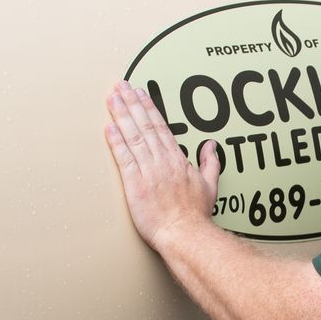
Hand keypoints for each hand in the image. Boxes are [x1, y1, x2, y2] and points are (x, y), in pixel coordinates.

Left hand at [104, 80, 219, 249]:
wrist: (185, 234)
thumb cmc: (195, 215)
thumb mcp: (210, 185)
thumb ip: (210, 163)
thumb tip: (211, 146)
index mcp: (177, 159)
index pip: (160, 126)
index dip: (148, 107)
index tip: (140, 92)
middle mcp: (162, 161)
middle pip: (144, 125)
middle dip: (131, 103)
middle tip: (121, 86)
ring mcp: (148, 171)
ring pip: (133, 136)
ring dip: (121, 115)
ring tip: (112, 98)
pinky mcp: (134, 184)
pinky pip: (124, 158)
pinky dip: (116, 142)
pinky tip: (109, 127)